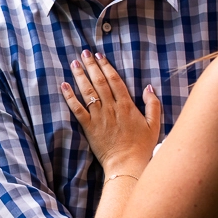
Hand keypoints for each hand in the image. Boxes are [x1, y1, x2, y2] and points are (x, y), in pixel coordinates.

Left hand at [61, 50, 159, 173]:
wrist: (127, 164)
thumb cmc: (141, 146)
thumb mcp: (154, 124)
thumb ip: (153, 104)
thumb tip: (149, 88)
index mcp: (126, 105)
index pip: (115, 80)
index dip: (106, 66)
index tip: (99, 56)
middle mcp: (111, 108)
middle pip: (99, 81)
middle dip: (91, 66)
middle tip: (84, 53)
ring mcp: (99, 117)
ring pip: (87, 92)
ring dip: (80, 76)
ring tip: (74, 63)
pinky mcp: (89, 127)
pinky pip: (77, 109)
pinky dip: (69, 97)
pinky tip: (63, 86)